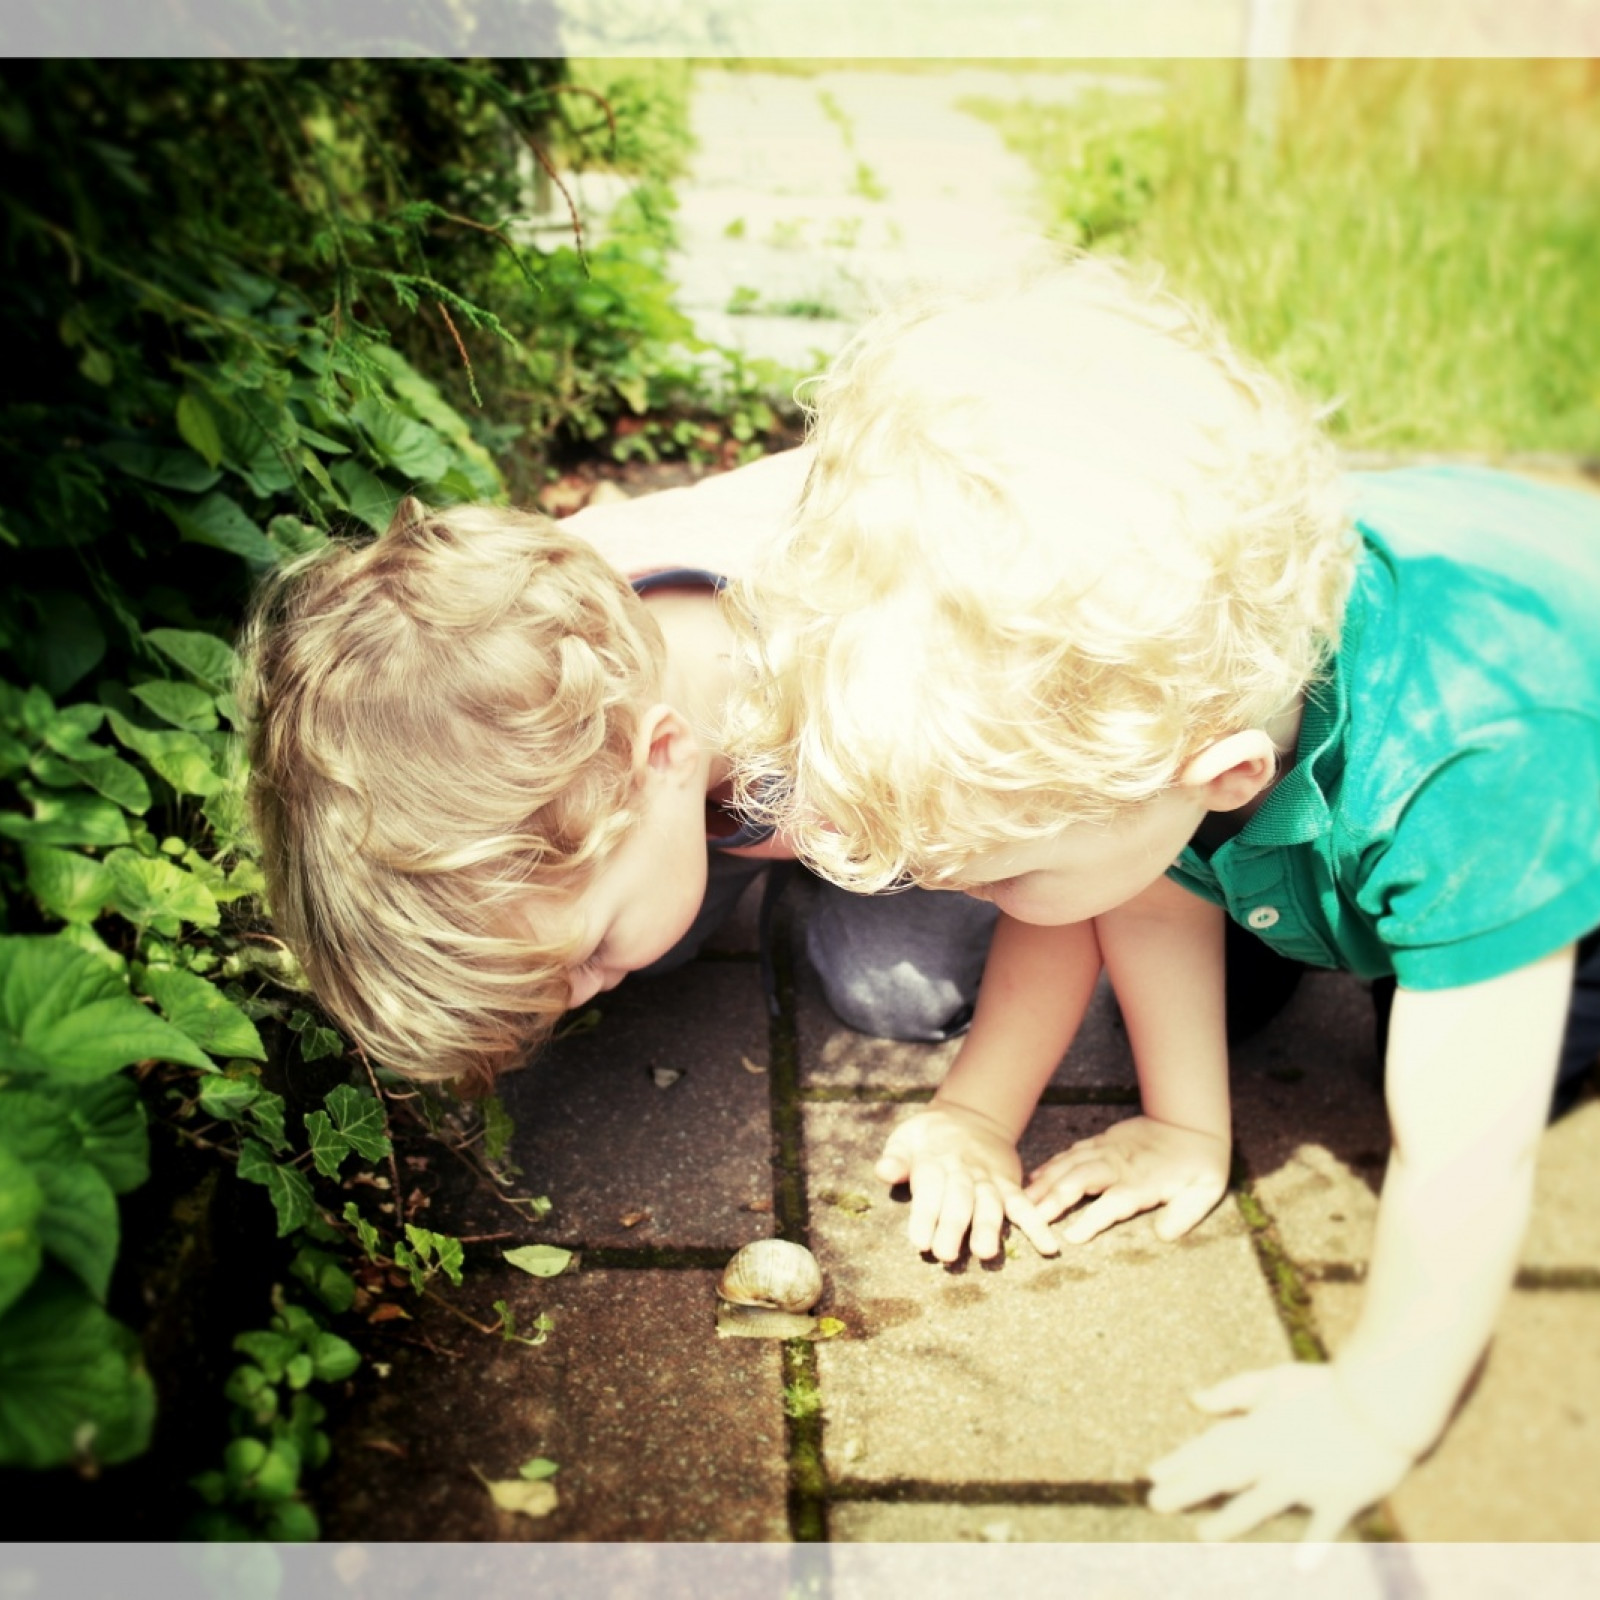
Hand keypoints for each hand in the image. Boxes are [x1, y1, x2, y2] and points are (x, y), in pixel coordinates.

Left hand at [875, 1102, 1059, 1261]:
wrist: (970, 1116)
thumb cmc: (929, 1138)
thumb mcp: (906, 1138)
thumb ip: (896, 1158)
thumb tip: (883, 1171)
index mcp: (934, 1160)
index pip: (930, 1188)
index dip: (925, 1214)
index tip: (919, 1242)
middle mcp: (964, 1170)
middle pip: (960, 1199)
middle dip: (953, 1226)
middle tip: (945, 1255)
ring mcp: (989, 1178)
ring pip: (990, 1203)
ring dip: (988, 1227)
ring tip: (986, 1253)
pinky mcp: (1009, 1185)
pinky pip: (1024, 1204)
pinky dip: (1037, 1224)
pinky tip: (1049, 1247)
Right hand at [1024, 1115, 1228, 1243]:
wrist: (1190, 1121)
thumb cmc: (1200, 1163)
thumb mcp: (1206, 1191)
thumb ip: (1185, 1214)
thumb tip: (1163, 1235)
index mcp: (1143, 1183)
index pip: (1113, 1204)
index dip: (1092, 1221)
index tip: (1071, 1238)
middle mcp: (1119, 1166)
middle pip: (1080, 1180)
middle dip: (1053, 1199)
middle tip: (1030, 1218)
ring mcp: (1107, 1151)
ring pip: (1069, 1165)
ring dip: (1045, 1183)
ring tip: (1022, 1201)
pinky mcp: (1100, 1142)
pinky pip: (1070, 1153)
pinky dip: (1050, 1165)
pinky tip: (1034, 1178)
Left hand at [1146, 1362, 1415, 1544]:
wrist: (1385, 1396)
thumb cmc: (1329, 1388)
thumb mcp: (1277, 1380)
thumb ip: (1235, 1392)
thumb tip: (1195, 1399)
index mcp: (1261, 1427)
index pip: (1212, 1445)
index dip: (1180, 1460)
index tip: (1150, 1474)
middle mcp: (1276, 1453)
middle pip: (1224, 1472)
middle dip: (1188, 1488)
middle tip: (1154, 1503)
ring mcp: (1307, 1477)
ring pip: (1262, 1501)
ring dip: (1232, 1519)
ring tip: (1203, 1535)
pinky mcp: (1341, 1496)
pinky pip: (1325, 1524)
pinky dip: (1316, 1544)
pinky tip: (1301, 1567)